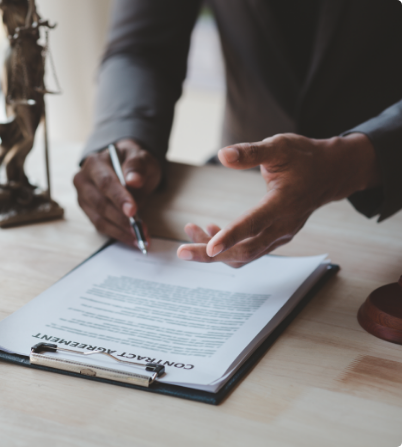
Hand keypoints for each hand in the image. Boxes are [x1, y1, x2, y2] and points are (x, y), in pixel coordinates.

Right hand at [74, 138, 160, 246]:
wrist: (125, 166)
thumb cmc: (133, 163)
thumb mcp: (142, 157)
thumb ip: (137, 166)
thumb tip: (134, 180)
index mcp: (95, 163)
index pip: (105, 183)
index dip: (119, 198)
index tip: (133, 211)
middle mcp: (83, 180)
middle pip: (100, 204)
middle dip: (121, 219)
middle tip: (139, 229)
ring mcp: (83, 197)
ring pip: (99, 219)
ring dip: (120, 230)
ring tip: (139, 237)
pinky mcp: (88, 211)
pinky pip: (101, 226)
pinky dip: (118, 234)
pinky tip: (132, 238)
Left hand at [177, 133, 379, 266]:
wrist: (331, 172)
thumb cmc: (304, 157)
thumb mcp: (279, 146)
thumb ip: (251, 152)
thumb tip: (222, 155)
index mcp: (284, 203)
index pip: (254, 223)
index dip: (231, 237)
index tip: (209, 248)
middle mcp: (283, 226)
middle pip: (244, 251)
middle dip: (210, 255)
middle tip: (181, 252)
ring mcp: (281, 236)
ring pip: (244, 255)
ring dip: (216, 251)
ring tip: (190, 231)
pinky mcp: (276, 238)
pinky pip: (249, 251)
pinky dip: (228, 247)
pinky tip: (210, 231)